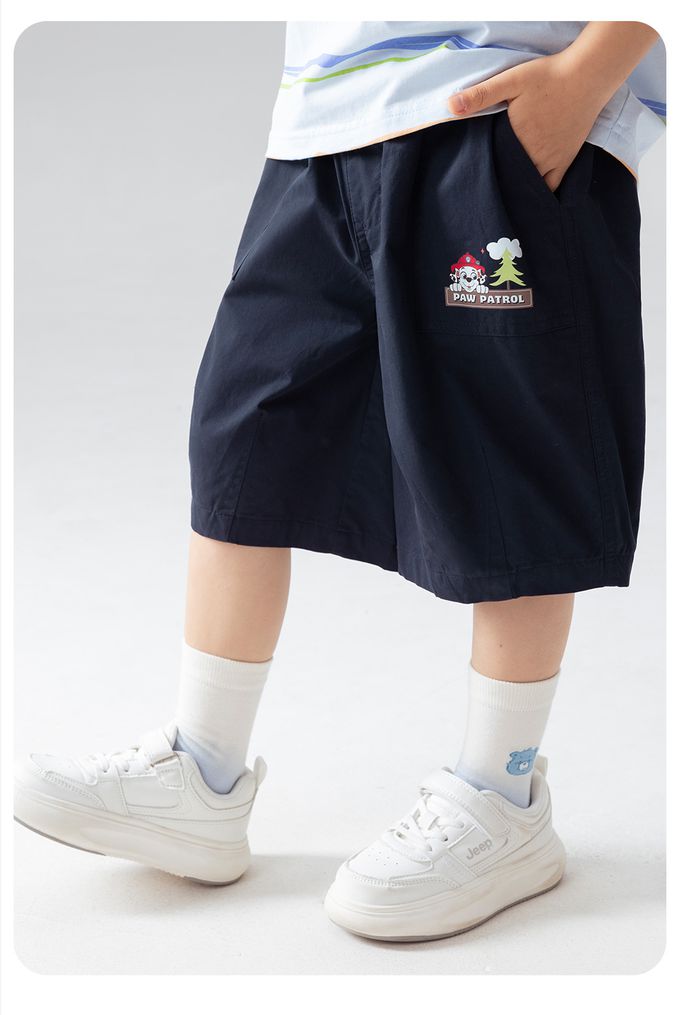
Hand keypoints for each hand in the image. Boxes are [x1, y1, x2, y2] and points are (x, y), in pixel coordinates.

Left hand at [447, 51, 607, 192]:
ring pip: (528, 185)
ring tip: (504, 193)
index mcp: (515, 138)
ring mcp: (550, 160)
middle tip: (484, 188)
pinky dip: (540, 193)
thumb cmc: (548, 76)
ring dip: (516, 188)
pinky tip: (530, 197)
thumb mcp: (511, 79)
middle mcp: (532, 154)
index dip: (481, 170)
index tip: (472, 175)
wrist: (588, 75)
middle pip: (509, 177)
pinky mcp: (566, 160)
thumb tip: (449, 106)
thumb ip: (481, 95)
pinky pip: (551, 187)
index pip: (492, 163)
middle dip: (497, 182)